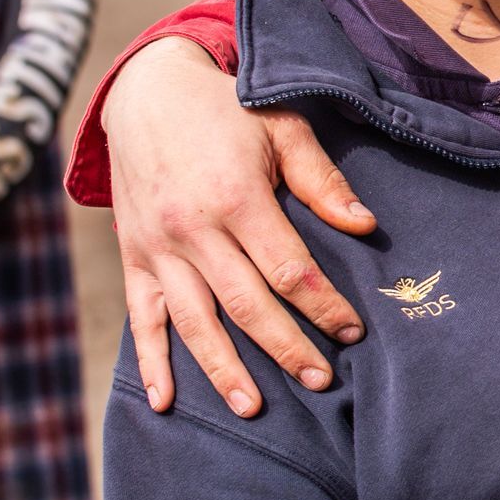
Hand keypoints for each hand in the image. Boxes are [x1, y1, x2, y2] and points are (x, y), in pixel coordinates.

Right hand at [105, 36, 375, 416]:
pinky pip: (141, 317)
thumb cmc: (226, 109)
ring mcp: (158, 247)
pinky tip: (164, 401)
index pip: (289, 269)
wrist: (146, 91)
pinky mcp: (134, 257)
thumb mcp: (281, 127)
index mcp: (236, 196)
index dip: (323, 305)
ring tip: (252, 408)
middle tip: (321, 382)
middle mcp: (193, 228)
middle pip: (245, 304)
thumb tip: (365, 226)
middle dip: (286, 348)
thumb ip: (322, 180)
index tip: (352, 332)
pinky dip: (151, 362)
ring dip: (223, 369)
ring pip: (194, 321)